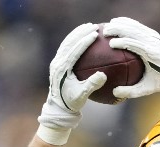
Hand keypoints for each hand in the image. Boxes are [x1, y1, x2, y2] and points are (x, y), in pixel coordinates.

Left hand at [37, 22, 108, 144]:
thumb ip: (91, 85)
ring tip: (88, 27)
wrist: (58, 107)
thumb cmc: (71, 103)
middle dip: (81, 32)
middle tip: (93, 26)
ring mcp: (56, 62)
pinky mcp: (58, 63)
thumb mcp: (82, 95)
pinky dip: (75, 41)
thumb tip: (103, 75)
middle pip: (69, 42)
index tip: (95, 34)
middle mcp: (57, 62)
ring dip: (77, 34)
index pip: (74, 50)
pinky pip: (66, 48)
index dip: (84, 40)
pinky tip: (84, 38)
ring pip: (66, 43)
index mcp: (62, 68)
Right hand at [101, 17, 159, 105]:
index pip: (137, 45)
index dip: (124, 42)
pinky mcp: (153, 34)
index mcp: (153, 55)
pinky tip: (115, 22)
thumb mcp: (146, 90)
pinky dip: (126, 23)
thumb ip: (131, 92)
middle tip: (104, 32)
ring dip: (120, 24)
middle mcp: (155, 44)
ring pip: (136, 26)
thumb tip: (115, 92)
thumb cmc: (158, 83)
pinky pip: (138, 26)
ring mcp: (155, 37)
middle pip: (135, 32)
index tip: (111, 44)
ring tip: (106, 27)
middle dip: (118, 29)